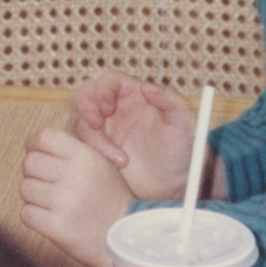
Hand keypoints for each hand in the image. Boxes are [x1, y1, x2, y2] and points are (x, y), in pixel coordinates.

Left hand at [20, 127, 130, 266]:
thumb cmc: (109, 199)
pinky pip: (26, 213)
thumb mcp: (100, 164)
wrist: (126, 238)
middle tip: (47, 183)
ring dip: (34, 196)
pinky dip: (34, 216)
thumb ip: (71, 151)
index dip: (33, 144)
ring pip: (25, 188)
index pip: (44, 137)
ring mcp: (65, 202)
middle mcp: (75, 176)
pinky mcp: (58, 227)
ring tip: (52, 203)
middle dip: (34, 173)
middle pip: (30, 162)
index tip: (34, 152)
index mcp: (86, 156)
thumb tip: (34, 143)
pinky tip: (50, 217)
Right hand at [72, 70, 196, 200]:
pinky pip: (85, 144)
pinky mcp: (98, 148)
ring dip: (93, 137)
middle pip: (87, 93)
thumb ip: (169, 101)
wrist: (172, 186)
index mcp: (134, 94)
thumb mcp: (182, 125)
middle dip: (86, 105)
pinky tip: (117, 166)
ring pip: (82, 120)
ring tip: (119, 159)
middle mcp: (115, 107)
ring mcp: (104, 128)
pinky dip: (95, 153)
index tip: (106, 107)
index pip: (110, 80)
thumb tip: (146, 86)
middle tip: (94, 123)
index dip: (103, 89)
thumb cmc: (181, 151)